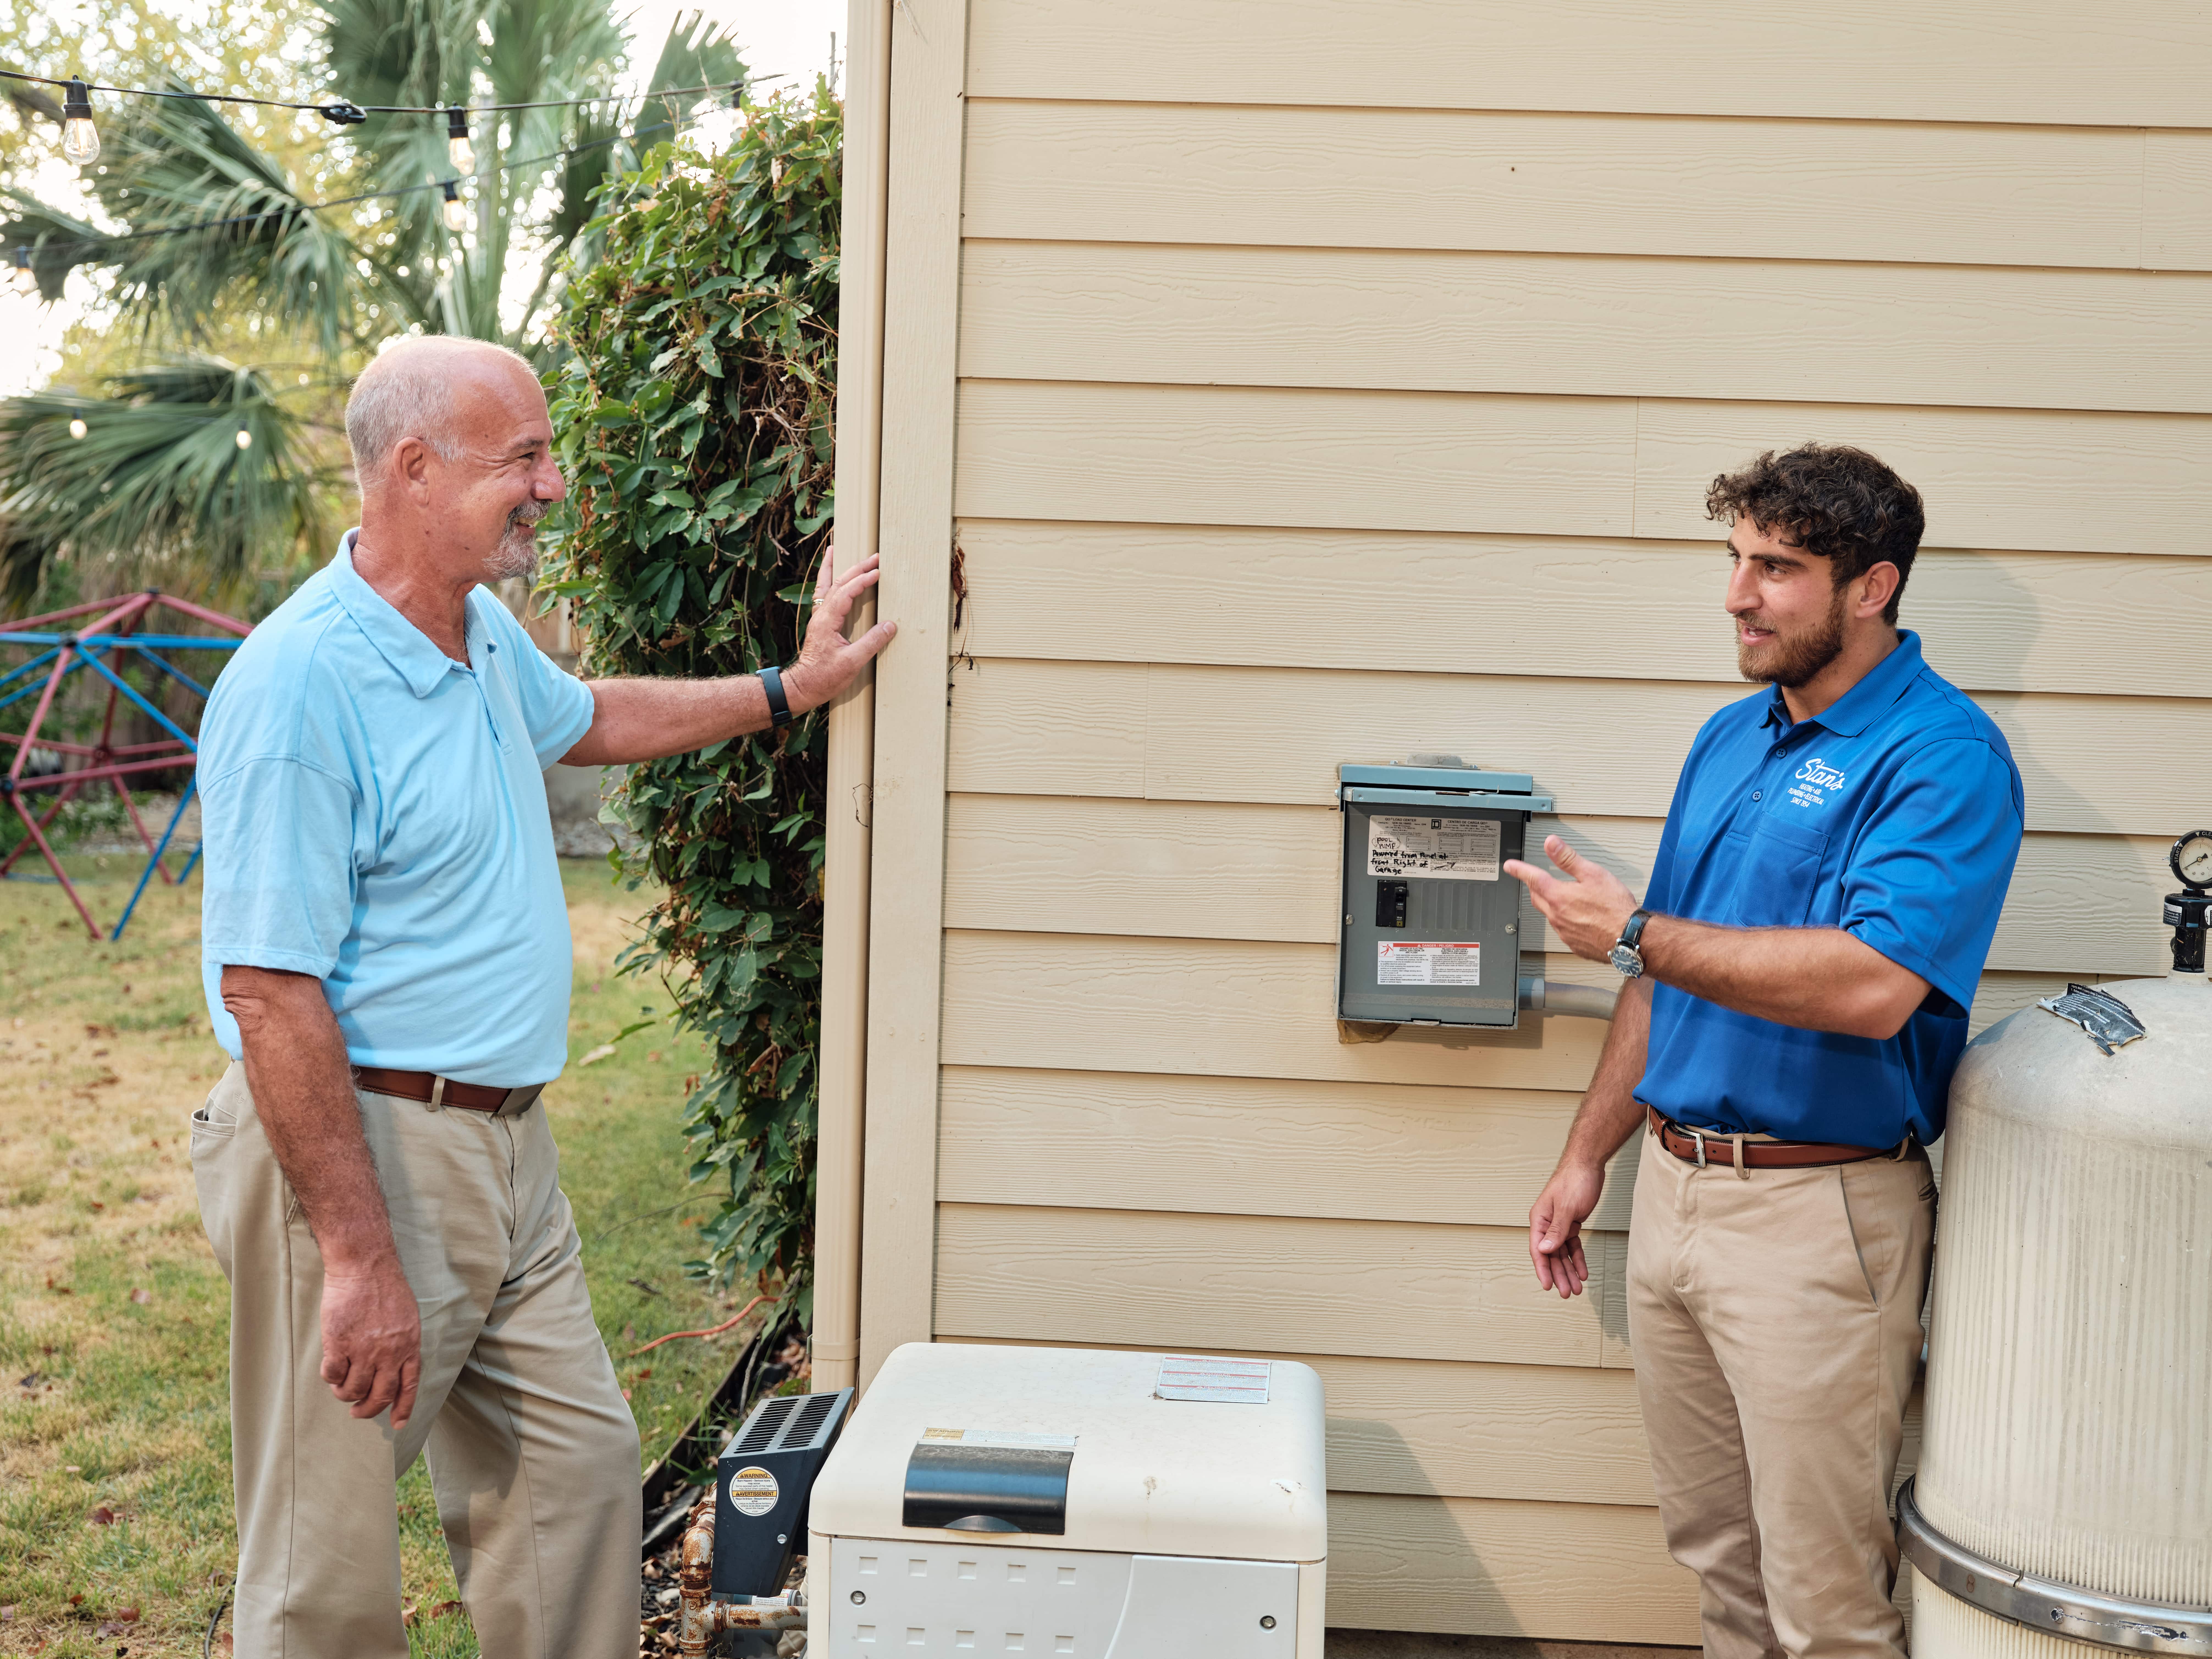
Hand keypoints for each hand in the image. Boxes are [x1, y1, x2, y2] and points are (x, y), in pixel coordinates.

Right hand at [320, 1255, 422, 1426]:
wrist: (365, 1266)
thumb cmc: (386, 1289)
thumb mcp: (408, 1318)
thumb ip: (403, 1345)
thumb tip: (393, 1370)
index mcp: (409, 1346)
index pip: (409, 1386)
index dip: (403, 1408)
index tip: (397, 1424)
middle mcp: (388, 1352)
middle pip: (379, 1395)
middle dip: (367, 1409)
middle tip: (357, 1411)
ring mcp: (363, 1349)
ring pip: (353, 1389)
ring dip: (345, 1393)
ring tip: (342, 1386)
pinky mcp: (338, 1343)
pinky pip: (332, 1374)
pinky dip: (330, 1377)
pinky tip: (331, 1368)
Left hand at [785, 546, 896, 713]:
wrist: (803, 687)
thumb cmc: (825, 677)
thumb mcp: (852, 663)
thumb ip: (872, 642)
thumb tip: (890, 625)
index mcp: (828, 621)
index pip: (846, 593)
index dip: (862, 580)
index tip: (878, 572)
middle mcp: (821, 615)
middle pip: (837, 583)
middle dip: (856, 568)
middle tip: (874, 556)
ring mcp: (819, 618)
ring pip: (826, 586)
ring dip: (835, 568)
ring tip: (835, 550)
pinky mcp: (821, 624)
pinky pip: (823, 595)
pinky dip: (827, 581)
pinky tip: (831, 575)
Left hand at [1504, 834, 1638, 961]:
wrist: (1630, 938)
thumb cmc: (1615, 908)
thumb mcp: (1592, 874)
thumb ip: (1568, 858)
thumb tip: (1551, 843)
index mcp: (1558, 896)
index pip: (1532, 878)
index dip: (1519, 870)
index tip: (1510, 866)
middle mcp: (1556, 916)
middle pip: (1537, 897)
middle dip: (1534, 886)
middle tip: (1535, 879)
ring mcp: (1564, 932)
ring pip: (1549, 914)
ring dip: (1551, 904)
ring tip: (1563, 897)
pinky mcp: (1574, 944)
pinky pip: (1562, 930)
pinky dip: (1565, 920)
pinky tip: (1578, 918)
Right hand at [1528, 1159, 1603, 1297]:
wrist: (1589, 1164)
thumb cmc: (1574, 1180)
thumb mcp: (1566, 1207)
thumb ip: (1556, 1230)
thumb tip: (1544, 1250)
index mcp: (1539, 1219)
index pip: (1537, 1249)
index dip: (1542, 1269)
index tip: (1548, 1286)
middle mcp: (1546, 1224)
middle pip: (1550, 1255)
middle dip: (1559, 1274)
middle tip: (1567, 1292)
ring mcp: (1559, 1224)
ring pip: (1562, 1253)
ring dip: (1569, 1270)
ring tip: (1576, 1288)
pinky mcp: (1572, 1223)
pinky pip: (1573, 1246)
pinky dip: (1577, 1259)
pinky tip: (1582, 1271)